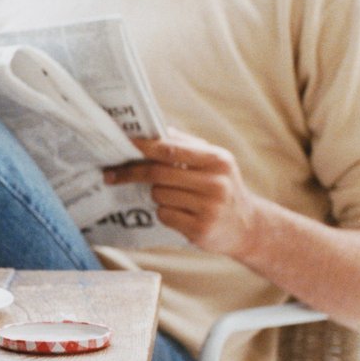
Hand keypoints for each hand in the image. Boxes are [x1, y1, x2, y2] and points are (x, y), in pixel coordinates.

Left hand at [104, 131, 268, 260]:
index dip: (142, 147)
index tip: (121, 144)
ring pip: (158, 195)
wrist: (248, 227)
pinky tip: (181, 213)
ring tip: (174, 197)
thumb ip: (186, 146)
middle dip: (131, 173)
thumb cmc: (222, 188)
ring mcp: (209, 208)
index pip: (170, 149)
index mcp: (217, 160)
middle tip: (111, 174)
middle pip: (157, 173)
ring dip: (156, 195)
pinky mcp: (201, 229)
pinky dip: (164, 213)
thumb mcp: (215, 163)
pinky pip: (164, 215)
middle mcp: (216, 183)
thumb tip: (152, 131)